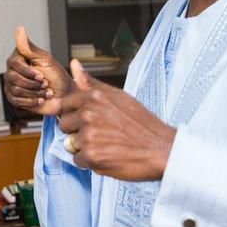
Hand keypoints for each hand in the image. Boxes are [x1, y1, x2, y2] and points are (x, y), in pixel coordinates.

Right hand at [4, 25, 73, 116]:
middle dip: (33, 83)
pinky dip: (32, 101)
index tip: (42, 75)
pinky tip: (40, 98)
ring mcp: (12, 85)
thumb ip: (29, 46)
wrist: (65, 96)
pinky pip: (17, 101)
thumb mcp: (45, 59)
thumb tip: (19, 29)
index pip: (14, 63)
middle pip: (13, 78)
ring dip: (35, 93)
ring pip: (16, 90)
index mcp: (19, 59)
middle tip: (45, 83)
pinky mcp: (15, 99)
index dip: (28, 71)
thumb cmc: (57, 76)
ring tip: (45, 91)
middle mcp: (13, 71)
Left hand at [58, 59, 175, 181]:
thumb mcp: (118, 96)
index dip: (75, 114)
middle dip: (77, 131)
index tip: (88, 120)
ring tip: (106, 145)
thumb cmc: (142, 123)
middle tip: (100, 134)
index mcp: (94, 97)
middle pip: (65, 125)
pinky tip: (108, 156)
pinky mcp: (91, 156)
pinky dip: (90, 162)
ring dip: (84, 148)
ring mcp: (89, 136)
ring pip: (70, 144)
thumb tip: (73, 64)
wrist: (161, 149)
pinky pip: (78, 160)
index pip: (65, 104)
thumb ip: (91, 83)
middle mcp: (89, 114)